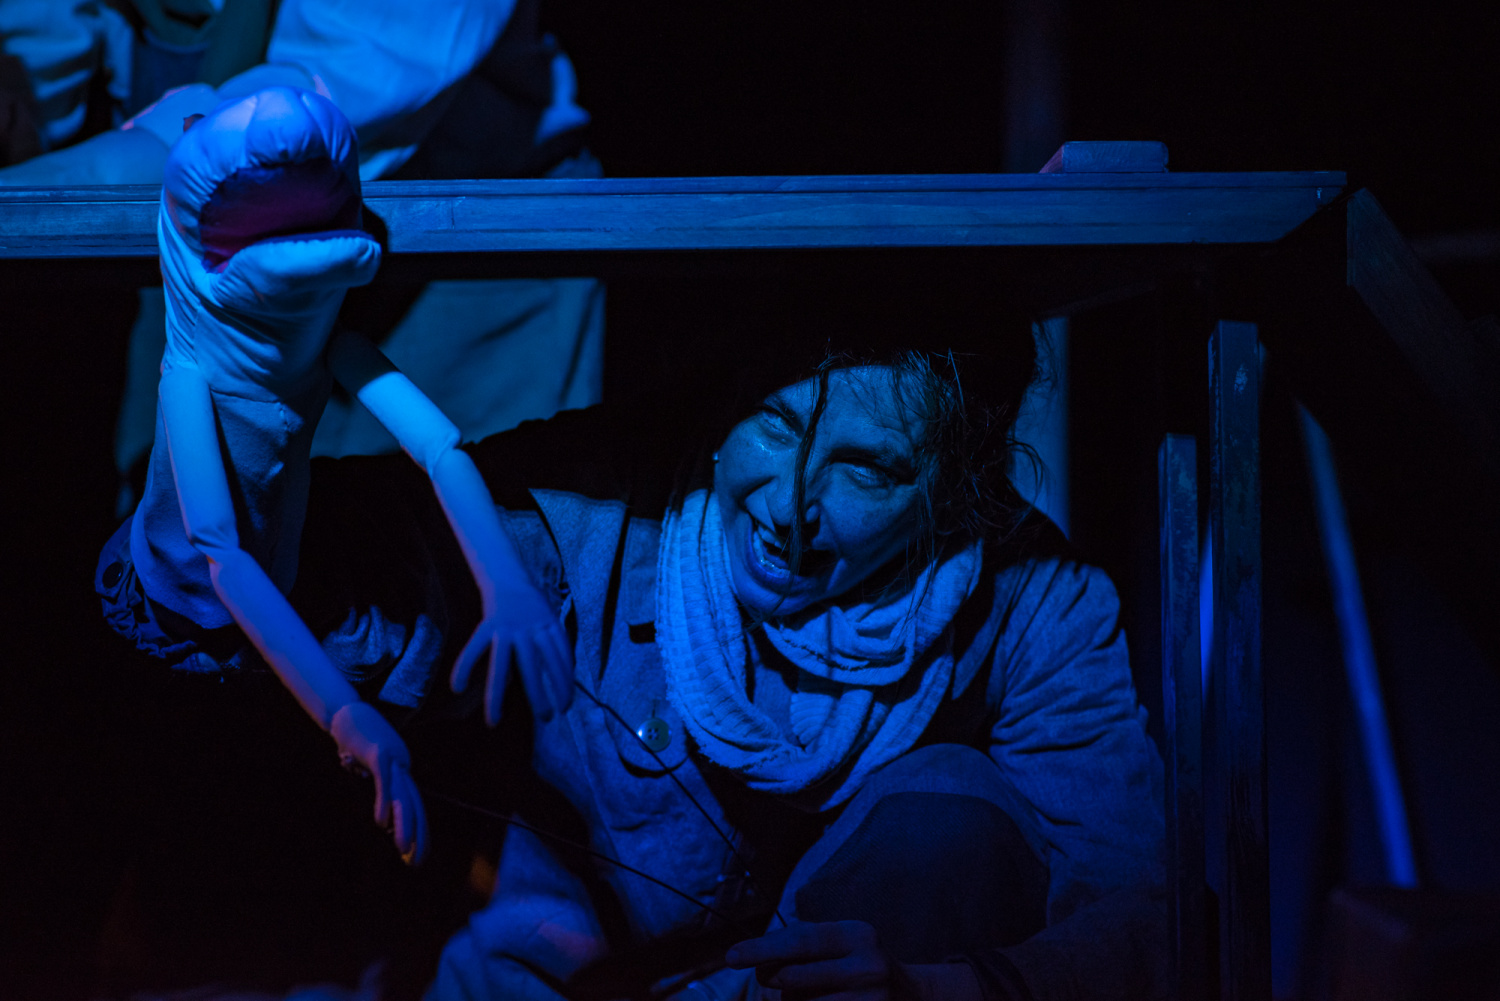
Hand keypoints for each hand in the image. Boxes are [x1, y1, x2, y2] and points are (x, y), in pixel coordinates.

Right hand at [330, 701, 428, 864]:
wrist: (346, 711)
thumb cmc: (356, 740)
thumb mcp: (367, 768)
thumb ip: (377, 788)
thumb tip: (382, 816)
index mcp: (402, 771)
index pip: (414, 805)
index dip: (417, 830)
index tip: (416, 857)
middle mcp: (403, 764)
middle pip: (413, 803)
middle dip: (417, 834)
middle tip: (416, 862)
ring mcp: (393, 756)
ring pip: (402, 795)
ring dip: (404, 824)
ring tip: (404, 849)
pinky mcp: (379, 751)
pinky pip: (385, 780)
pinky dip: (384, 801)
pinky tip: (382, 823)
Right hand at [451, 582, 574, 726]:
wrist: (509, 576)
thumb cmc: (533, 605)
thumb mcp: (551, 620)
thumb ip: (555, 644)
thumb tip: (565, 676)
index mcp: (548, 627)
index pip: (560, 659)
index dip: (565, 684)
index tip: (566, 706)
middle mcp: (528, 629)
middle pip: (533, 667)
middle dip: (539, 695)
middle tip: (546, 718)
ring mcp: (506, 628)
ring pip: (501, 665)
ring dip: (497, 695)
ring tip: (494, 721)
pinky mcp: (487, 625)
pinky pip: (474, 648)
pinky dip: (464, 666)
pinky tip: (458, 687)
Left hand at [725, 920, 911, 1000]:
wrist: (912, 996)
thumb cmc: (860, 963)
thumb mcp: (841, 941)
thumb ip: (801, 944)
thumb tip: (757, 961)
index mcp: (856, 935)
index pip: (800, 940)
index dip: (762, 948)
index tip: (731, 956)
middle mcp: (866, 967)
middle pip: (790, 978)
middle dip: (771, 979)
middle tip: (772, 978)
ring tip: (810, 993)